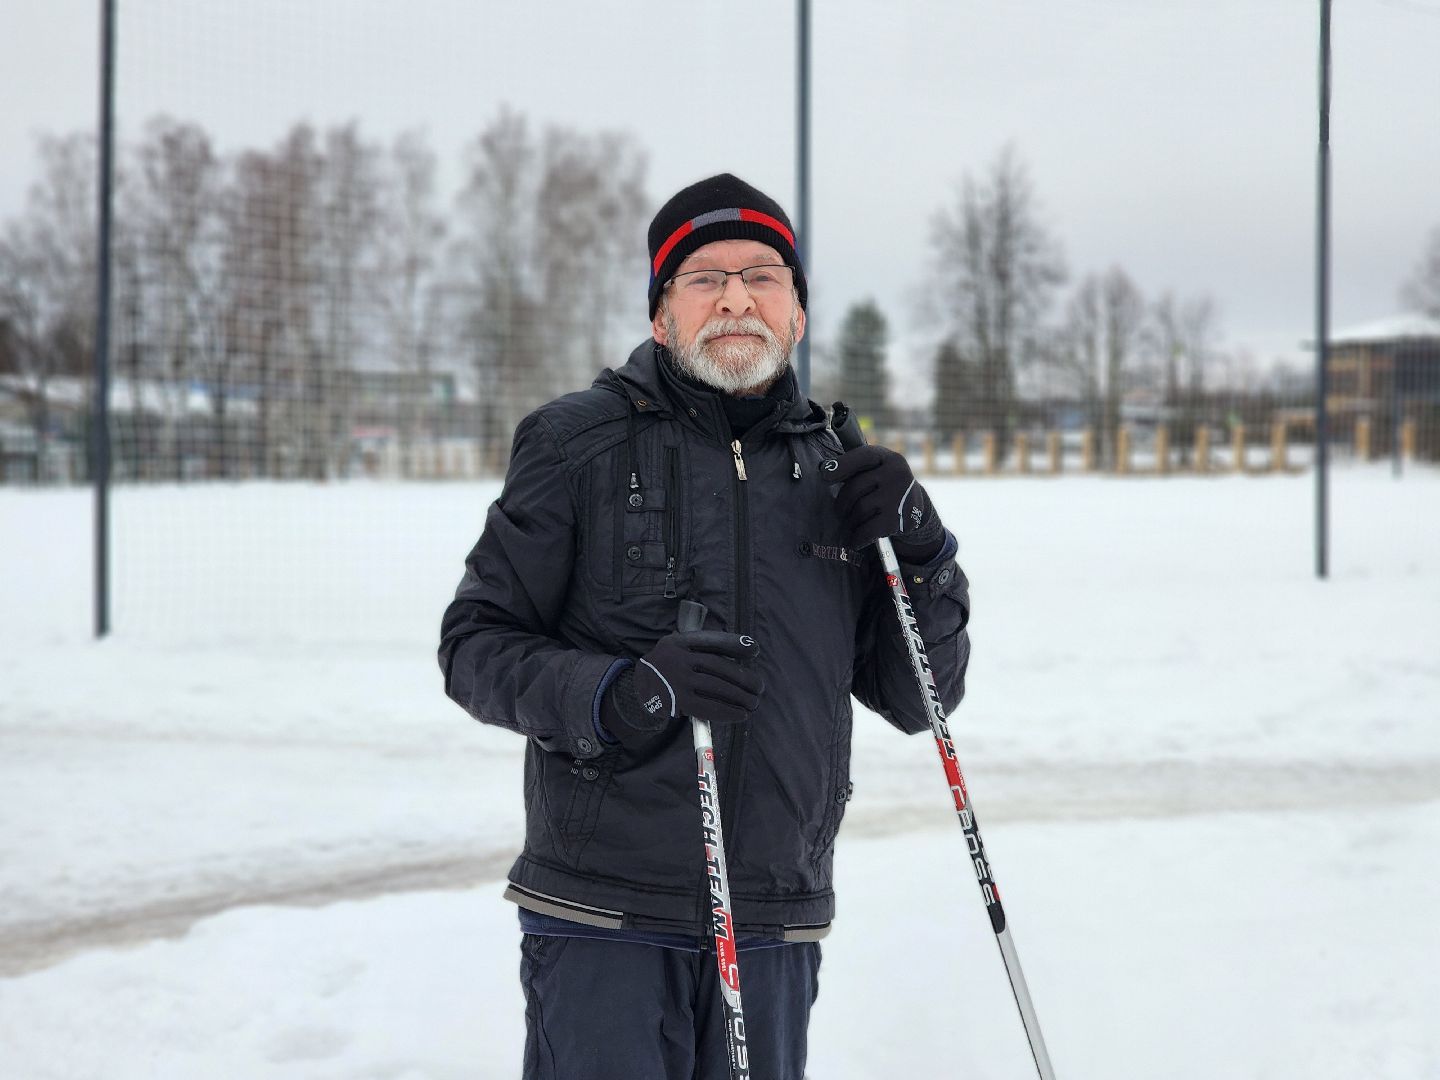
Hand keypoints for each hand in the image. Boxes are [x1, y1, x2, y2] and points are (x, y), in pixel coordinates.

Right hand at [603, 631, 762, 747]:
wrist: (636, 689)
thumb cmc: (665, 668)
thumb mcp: (675, 648)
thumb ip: (700, 648)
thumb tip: (740, 656)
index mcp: (679, 641)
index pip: (713, 640)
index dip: (736, 644)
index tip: (754, 650)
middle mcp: (678, 658)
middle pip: (720, 666)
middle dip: (744, 678)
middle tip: (759, 687)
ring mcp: (678, 680)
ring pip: (717, 687)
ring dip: (740, 696)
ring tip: (753, 702)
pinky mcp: (678, 701)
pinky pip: (708, 707)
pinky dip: (728, 712)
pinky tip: (740, 715)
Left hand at [822, 445, 943, 556]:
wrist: (915, 506)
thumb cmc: (884, 484)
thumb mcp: (876, 468)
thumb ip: (855, 466)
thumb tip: (824, 470)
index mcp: (887, 458)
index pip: (862, 456)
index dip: (841, 465)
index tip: (823, 475)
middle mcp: (896, 473)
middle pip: (855, 488)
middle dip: (842, 502)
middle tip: (839, 511)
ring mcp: (898, 497)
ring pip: (859, 510)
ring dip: (850, 520)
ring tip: (850, 523)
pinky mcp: (897, 519)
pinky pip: (867, 530)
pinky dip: (857, 537)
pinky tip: (854, 541)